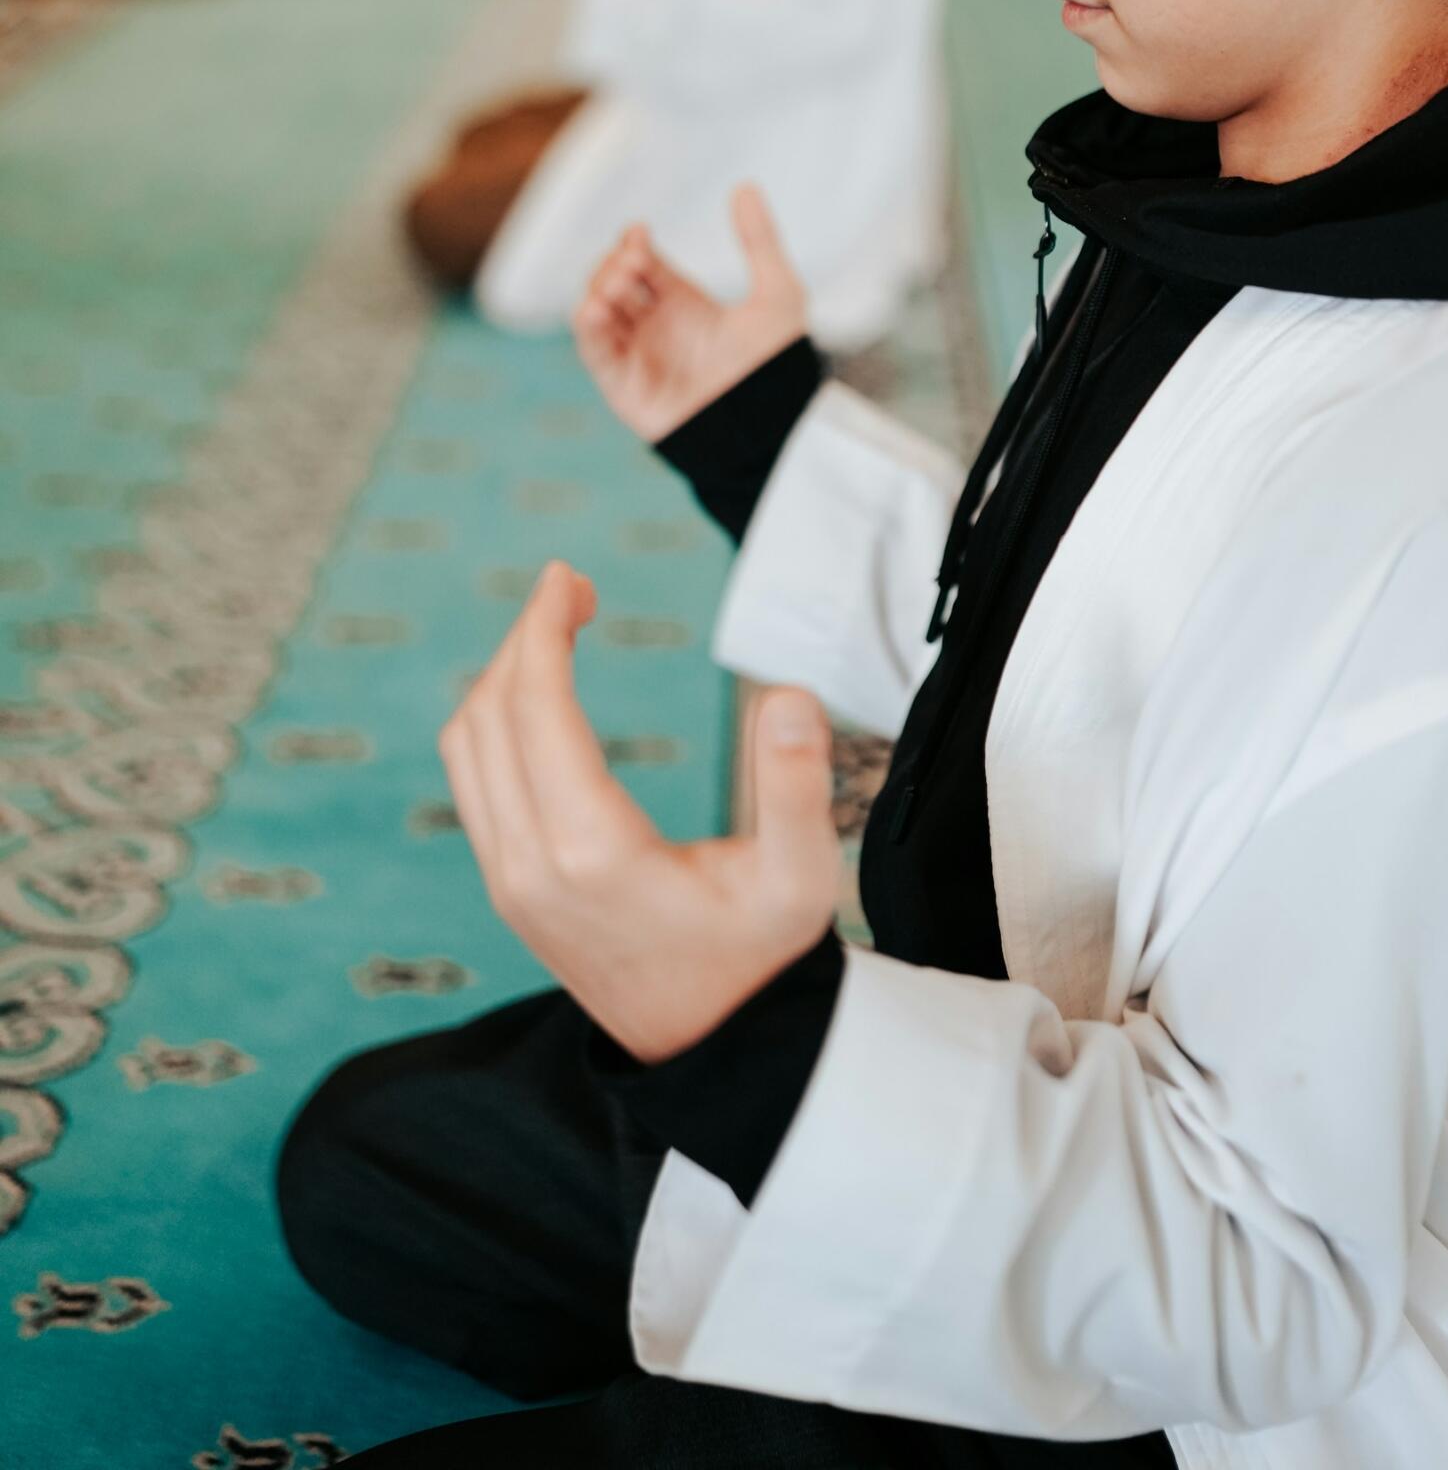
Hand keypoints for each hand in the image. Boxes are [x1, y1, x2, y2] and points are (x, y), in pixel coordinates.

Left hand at [441, 562, 839, 1059]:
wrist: (715, 1049)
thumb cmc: (761, 959)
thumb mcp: (801, 882)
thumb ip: (799, 788)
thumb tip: (789, 697)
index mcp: (592, 852)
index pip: (535, 708)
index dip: (542, 627)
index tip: (567, 575)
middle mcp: (530, 866)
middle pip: (490, 714)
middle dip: (523, 637)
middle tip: (572, 588)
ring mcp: (510, 881)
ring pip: (468, 745)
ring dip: (503, 675)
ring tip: (557, 630)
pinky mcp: (509, 889)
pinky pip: (472, 781)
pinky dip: (493, 719)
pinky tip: (539, 696)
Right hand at [573, 183, 806, 441]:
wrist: (769, 426)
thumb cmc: (778, 366)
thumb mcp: (778, 293)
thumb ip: (759, 241)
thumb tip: (745, 185)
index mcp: (684, 303)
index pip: (642, 263)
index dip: (633, 244)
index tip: (640, 233)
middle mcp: (656, 327)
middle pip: (613, 282)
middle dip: (614, 263)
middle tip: (634, 258)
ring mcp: (639, 355)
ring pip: (597, 312)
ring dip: (597, 289)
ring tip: (620, 280)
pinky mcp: (626, 386)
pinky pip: (595, 352)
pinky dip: (588, 327)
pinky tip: (598, 307)